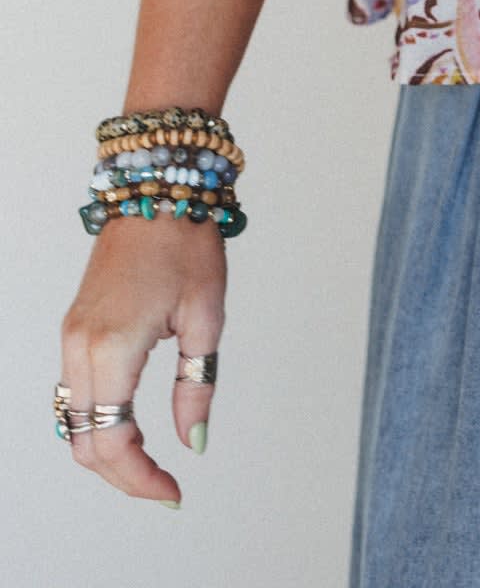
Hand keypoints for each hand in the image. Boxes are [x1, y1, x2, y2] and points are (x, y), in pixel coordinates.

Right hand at [58, 217, 226, 503]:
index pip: (112, 440)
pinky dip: (95, 422)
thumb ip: (196, 388)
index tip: (174, 491)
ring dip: (105, 452)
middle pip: (84, 441)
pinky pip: (72, 394)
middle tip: (165, 487)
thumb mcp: (206, 317)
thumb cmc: (186, 242)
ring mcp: (71, 337)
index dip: (141, 478)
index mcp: (113, 347)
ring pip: (72, 422)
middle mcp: (80, 347)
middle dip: (122, 475)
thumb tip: (196, 442)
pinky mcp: (74, 328)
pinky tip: (127, 428)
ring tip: (150, 466)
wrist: (157, 190)